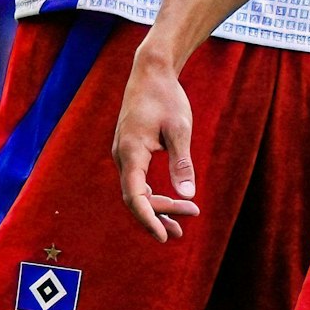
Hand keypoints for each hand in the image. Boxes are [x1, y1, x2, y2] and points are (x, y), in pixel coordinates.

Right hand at [112, 46, 201, 241]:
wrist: (151, 72)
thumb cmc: (166, 97)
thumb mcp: (179, 129)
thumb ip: (182, 162)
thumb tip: (188, 195)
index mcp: (131, 152)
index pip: (135, 196)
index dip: (149, 219)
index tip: (164, 236)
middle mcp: (122, 156)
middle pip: (136, 198)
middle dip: (159, 215)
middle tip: (187, 224)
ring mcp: (123, 154)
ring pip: (136, 192)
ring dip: (156, 209)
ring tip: (178, 229)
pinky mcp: (129, 151)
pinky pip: (137, 181)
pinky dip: (152, 195)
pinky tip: (170, 203)